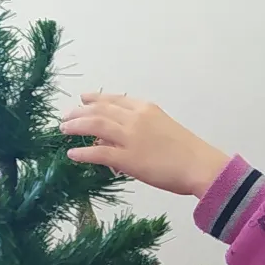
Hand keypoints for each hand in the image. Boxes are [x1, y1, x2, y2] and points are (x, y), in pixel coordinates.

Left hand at [61, 94, 225, 197]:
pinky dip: (82, 152)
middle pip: (99, 110)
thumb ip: (137, 131)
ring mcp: (131, 138)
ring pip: (94, 125)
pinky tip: (72, 154)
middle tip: (66, 116)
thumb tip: (108, 139)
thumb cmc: (188, 152)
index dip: (96, 98)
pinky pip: (98, 153)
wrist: (201, 166)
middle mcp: (136, 118)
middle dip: (79, 112)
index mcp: (147, 109)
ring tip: (63, 130)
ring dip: (76, 126)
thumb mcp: (163, 131)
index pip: (114, 99)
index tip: (83, 99)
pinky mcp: (128, 158)